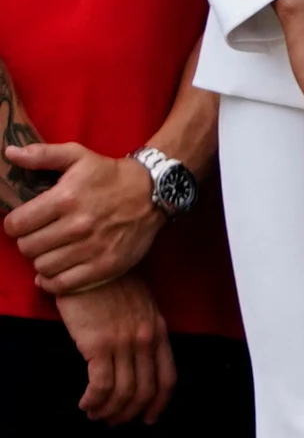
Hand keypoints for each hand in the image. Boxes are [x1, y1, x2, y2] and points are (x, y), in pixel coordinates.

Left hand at [5, 143, 162, 294]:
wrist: (155, 192)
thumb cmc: (111, 175)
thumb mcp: (78, 156)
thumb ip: (42, 155)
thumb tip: (10, 153)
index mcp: (66, 199)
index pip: (17, 225)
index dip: (15, 224)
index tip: (24, 222)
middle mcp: (78, 226)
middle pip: (28, 247)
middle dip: (28, 241)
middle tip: (40, 235)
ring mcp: (93, 248)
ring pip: (43, 266)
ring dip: (42, 259)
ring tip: (52, 250)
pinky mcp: (106, 265)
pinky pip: (64, 284)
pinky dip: (53, 281)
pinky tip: (55, 271)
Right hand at [56, 275, 170, 423]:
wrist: (88, 264)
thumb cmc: (109, 282)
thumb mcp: (140, 305)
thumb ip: (142, 329)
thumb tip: (136, 359)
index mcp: (159, 331)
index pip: (167, 377)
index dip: (158, 403)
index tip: (149, 417)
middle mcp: (146, 340)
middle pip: (145, 390)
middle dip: (130, 413)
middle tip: (114, 421)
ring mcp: (124, 343)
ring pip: (123, 392)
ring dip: (109, 410)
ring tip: (96, 414)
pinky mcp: (99, 345)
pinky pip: (101, 385)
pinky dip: (94, 400)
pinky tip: (85, 403)